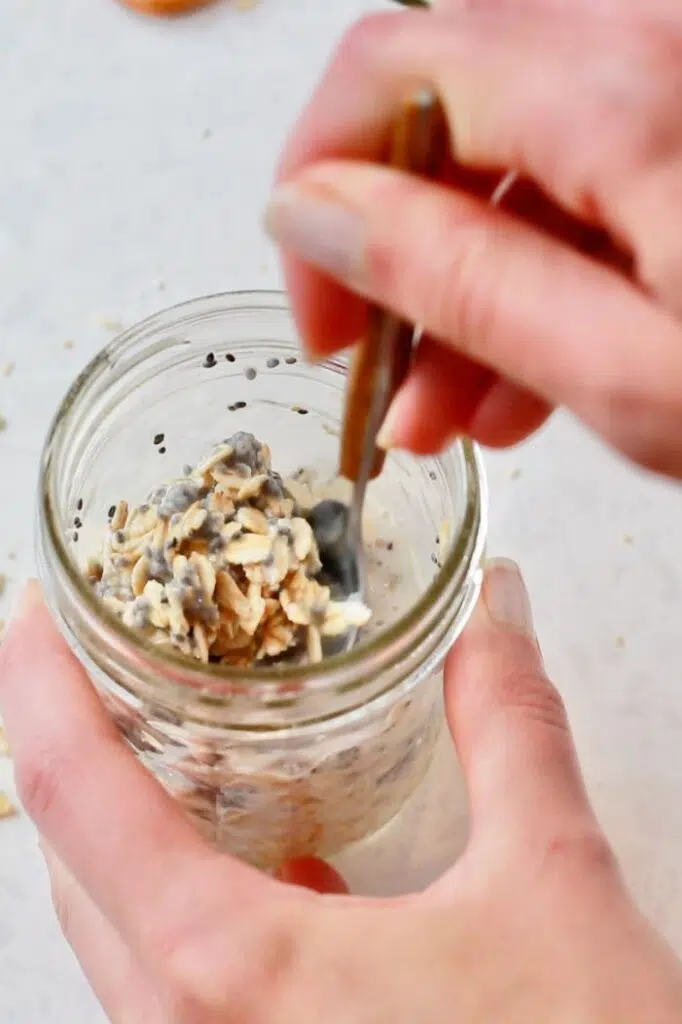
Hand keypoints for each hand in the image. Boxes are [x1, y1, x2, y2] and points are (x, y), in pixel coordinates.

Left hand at [2, 563, 681, 1021]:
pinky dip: (184, 908)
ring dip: (121, 832)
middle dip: (72, 748)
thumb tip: (496, 611)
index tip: (32, 612)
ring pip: (112, 933)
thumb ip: (508, 726)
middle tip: (102, 661)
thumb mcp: (551, 882)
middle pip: (73, 863)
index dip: (35, 683)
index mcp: (235, 972)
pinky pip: (171, 993)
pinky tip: (278, 877)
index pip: (75, 794)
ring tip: (169, 745)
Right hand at [266, 3, 681, 477]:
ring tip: (453, 414)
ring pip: (517, 151)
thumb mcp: (623, 370)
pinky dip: (542, 267)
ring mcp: (678, 78)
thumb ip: (459, 280)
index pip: (388, 71)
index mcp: (623, 89)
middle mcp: (654, 42)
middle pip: (447, 106)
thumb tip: (312, 215)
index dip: (318, 191)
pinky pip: (590, 171)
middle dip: (393, 248)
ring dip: (465, 279)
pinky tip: (530, 376)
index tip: (321, 318)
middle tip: (381, 369)